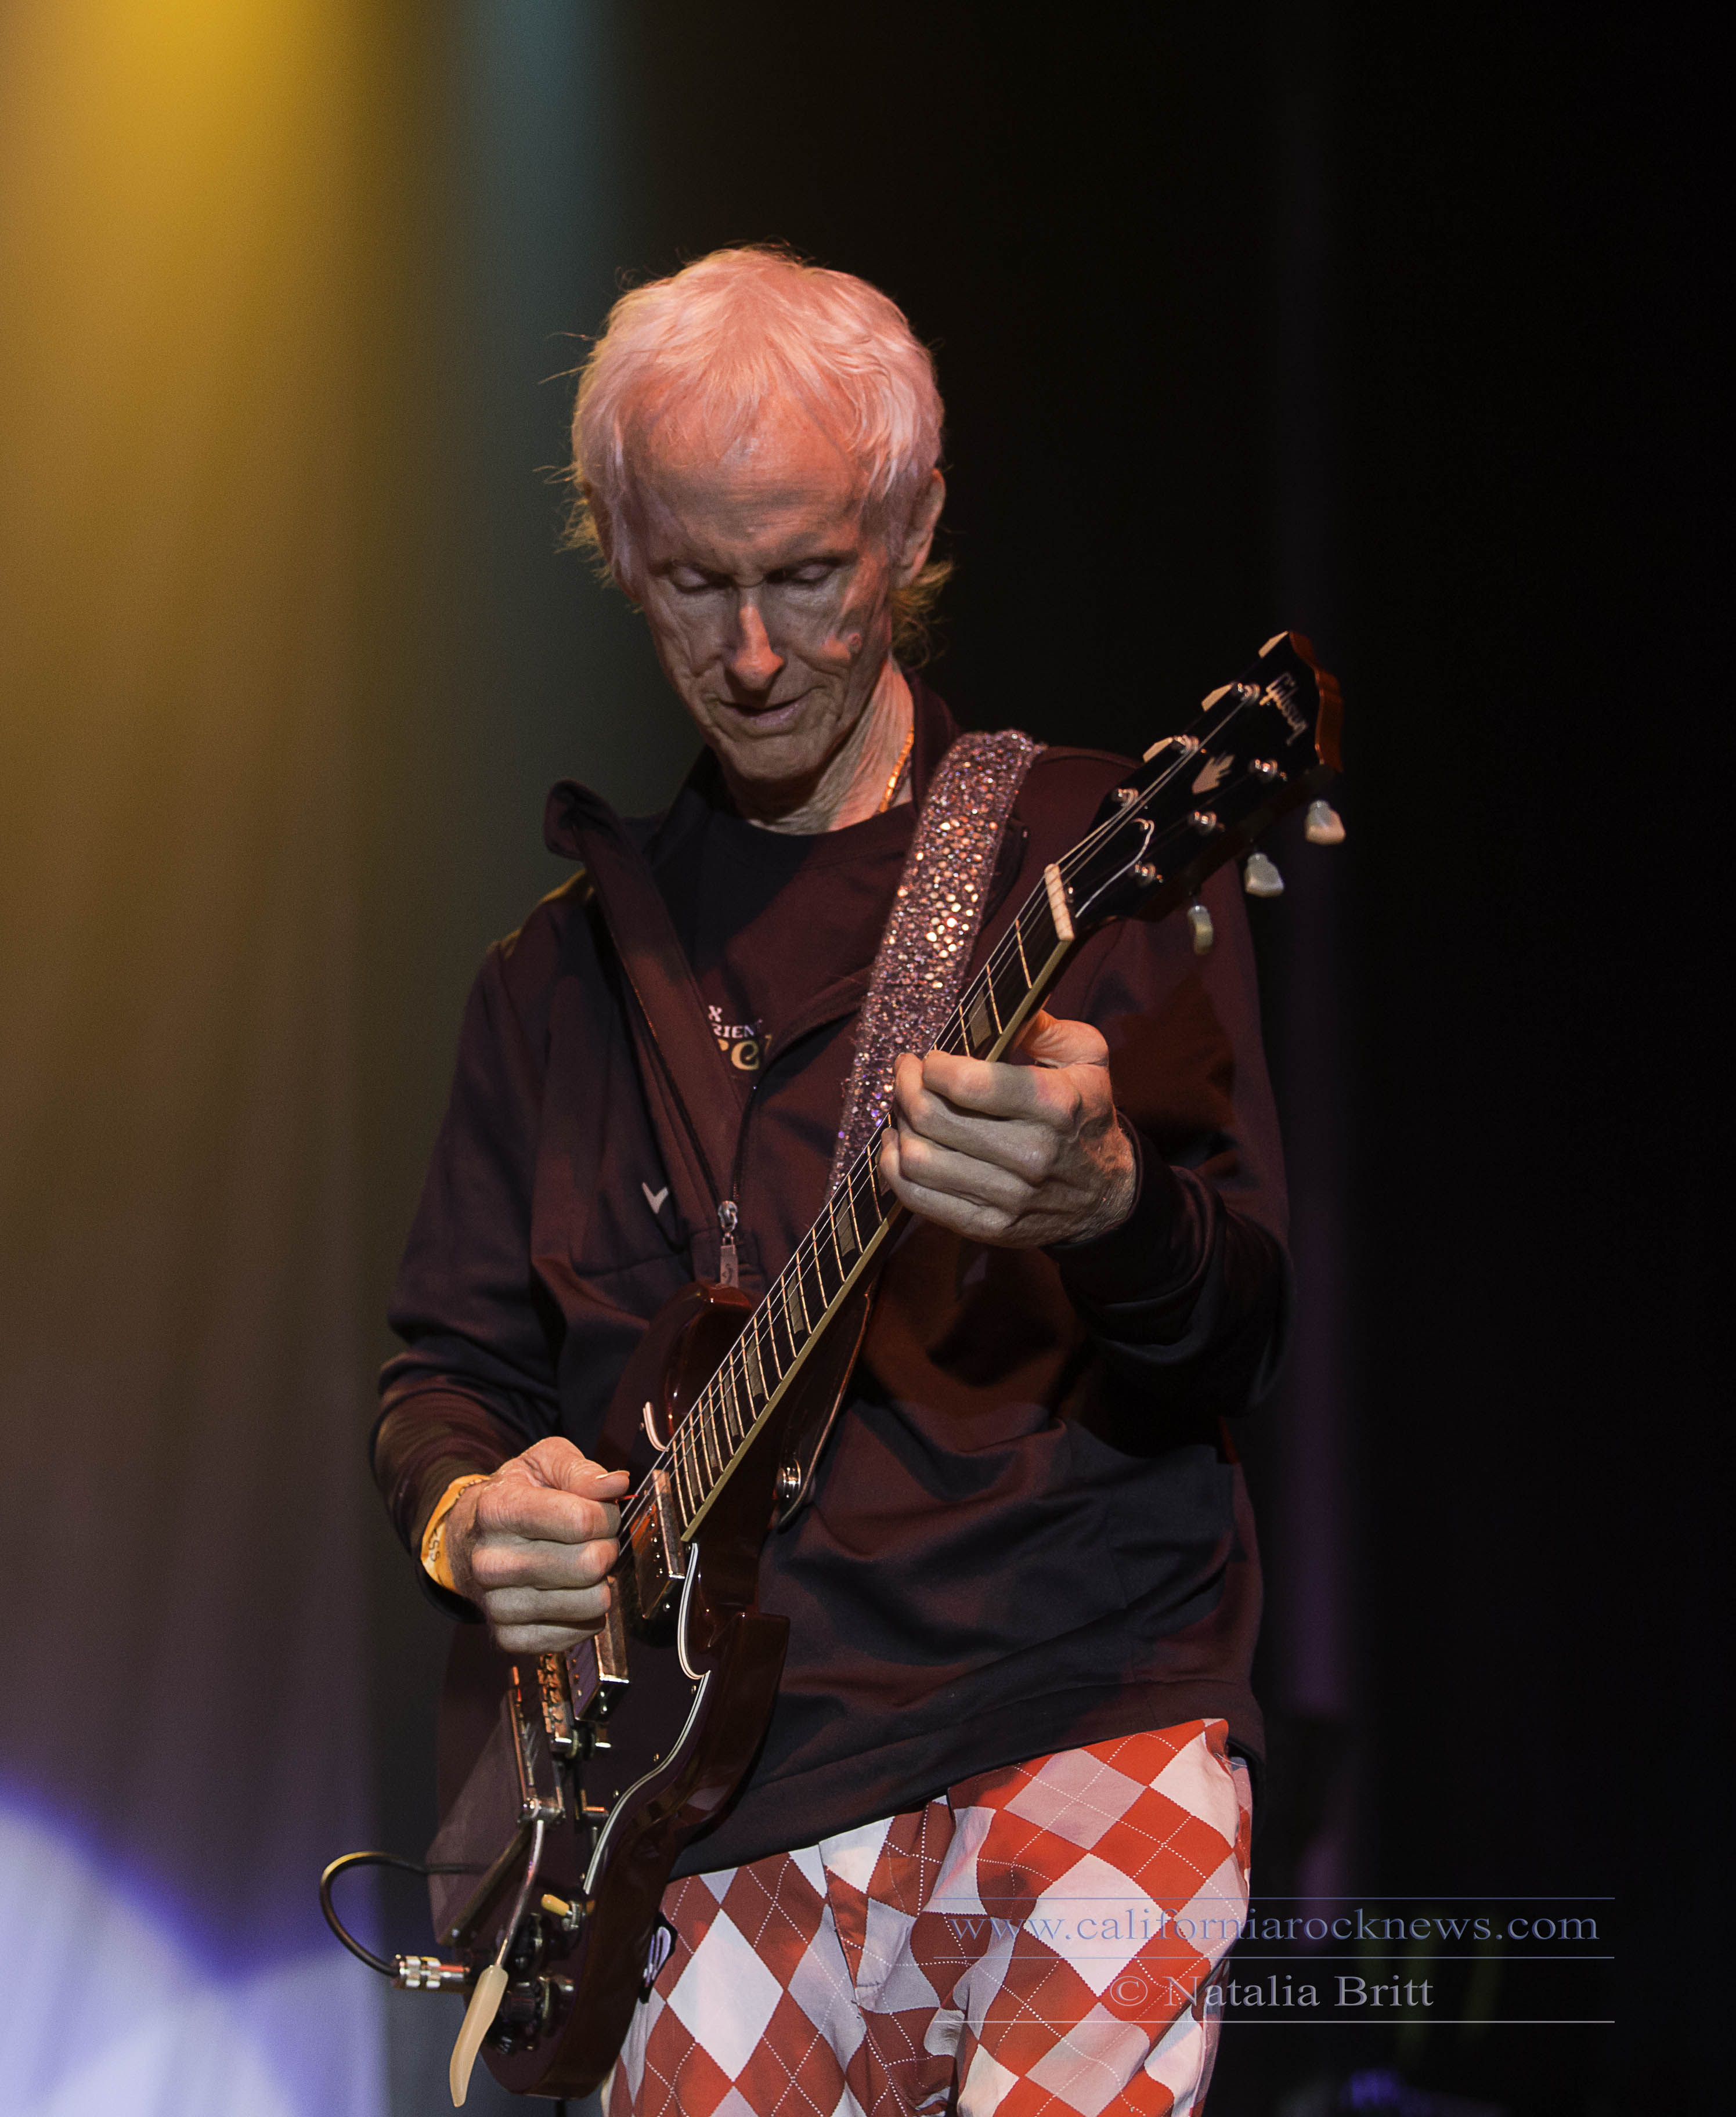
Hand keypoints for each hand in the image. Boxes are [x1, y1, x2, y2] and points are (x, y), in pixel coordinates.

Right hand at [443, 1438, 628, 1654]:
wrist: (470, 1540)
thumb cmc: (516, 1496)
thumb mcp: (542, 1464)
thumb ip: (581, 1470)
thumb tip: (617, 1483)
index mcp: (497, 1509)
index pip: (580, 1520)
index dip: (606, 1515)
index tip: (602, 1513)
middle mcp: (490, 1561)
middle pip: (588, 1564)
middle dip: (608, 1548)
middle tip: (597, 1540)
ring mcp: (497, 1604)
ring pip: (590, 1602)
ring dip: (601, 1581)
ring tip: (584, 1564)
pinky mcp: (509, 1637)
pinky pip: (578, 1633)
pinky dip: (588, 1614)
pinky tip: (572, 1592)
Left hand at [878, 1008, 1136, 1248]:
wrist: (1106, 1195)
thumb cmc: (1086, 1114)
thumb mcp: (1087, 1058)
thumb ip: (1045, 1027)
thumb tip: (1005, 1004)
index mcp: (1054, 1104)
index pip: (966, 1082)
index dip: (931, 1065)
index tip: (929, 1058)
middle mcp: (1030, 1153)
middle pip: (932, 1118)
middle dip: (904, 1087)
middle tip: (905, 1073)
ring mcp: (1007, 1196)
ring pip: (918, 1159)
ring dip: (897, 1126)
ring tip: (902, 1108)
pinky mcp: (988, 1227)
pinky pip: (918, 1198)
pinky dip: (893, 1168)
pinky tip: (897, 1145)